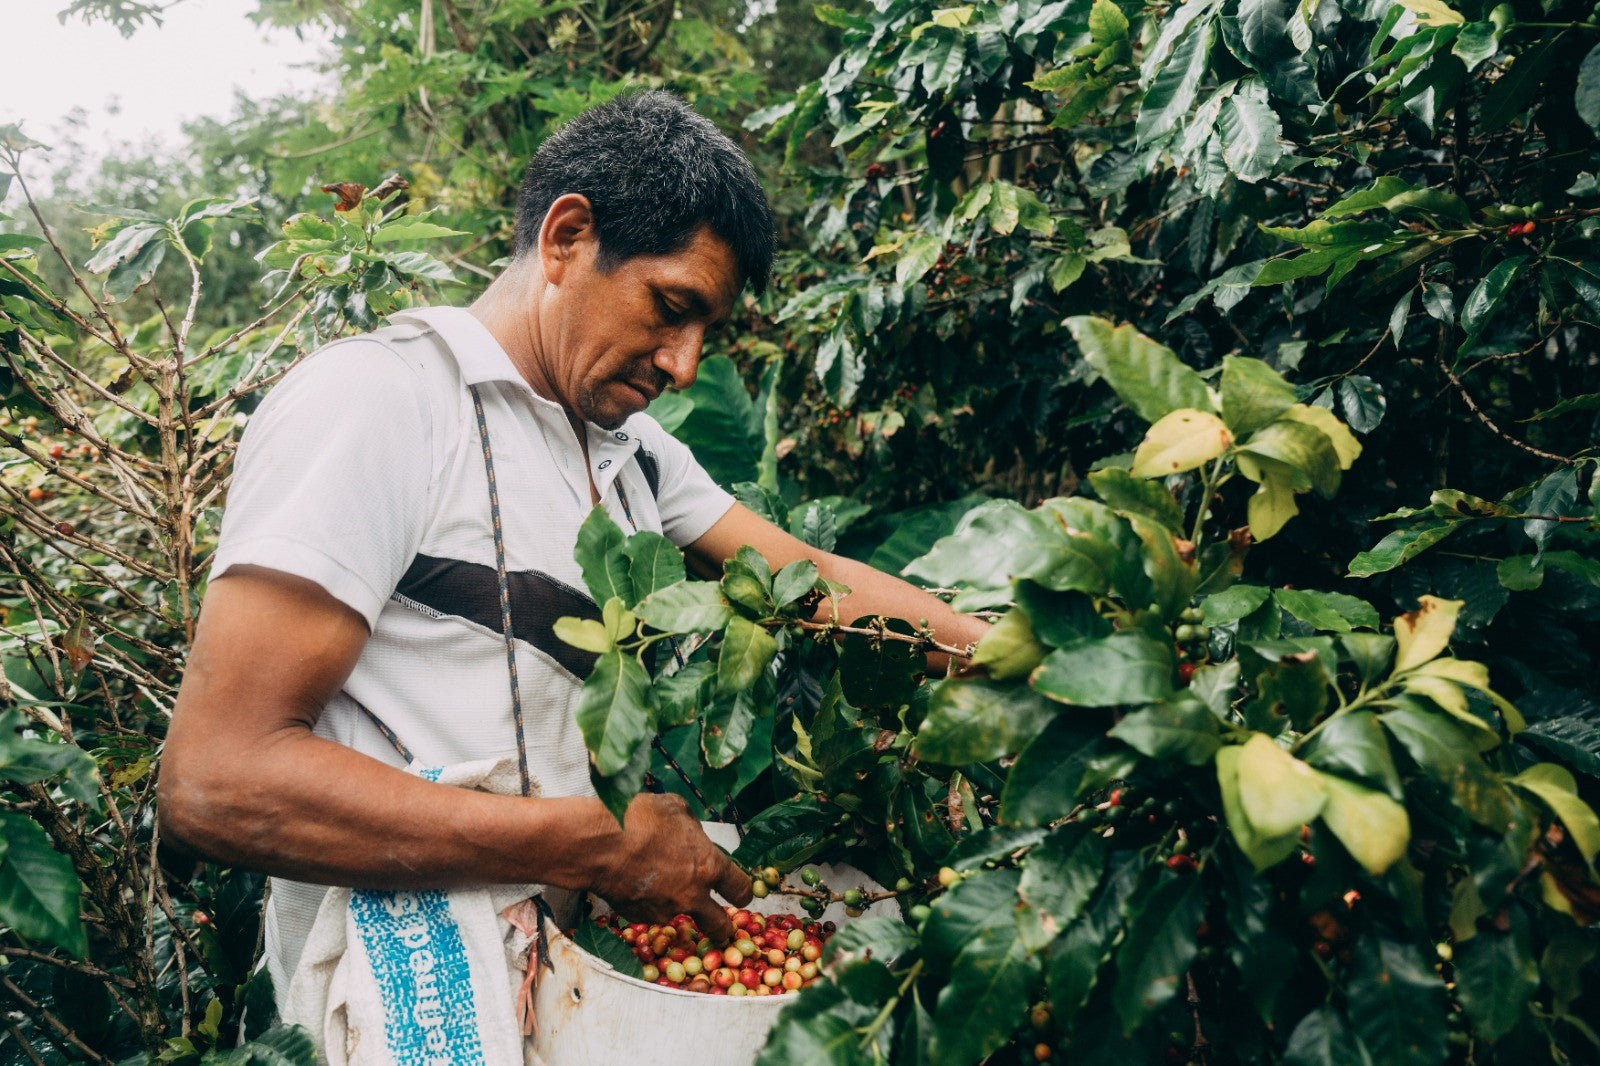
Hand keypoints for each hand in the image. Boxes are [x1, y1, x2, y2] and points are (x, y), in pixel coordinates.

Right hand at [591, 792, 751, 941]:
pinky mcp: (639, 917)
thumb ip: (692, 827)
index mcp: (708, 867)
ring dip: (674, 904)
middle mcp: (692, 896)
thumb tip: (693, 833)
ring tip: (655, 880)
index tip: (740, 893)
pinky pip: (650, 912)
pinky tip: (634, 881)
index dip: (743, 892)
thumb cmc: (639, 819)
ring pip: (679, 916)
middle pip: (719, 926)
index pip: (741, 889)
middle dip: (722, 926)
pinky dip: (647, 902)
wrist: (599, 844)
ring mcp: (665, 911)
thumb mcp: (676, 808)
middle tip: (718, 920)